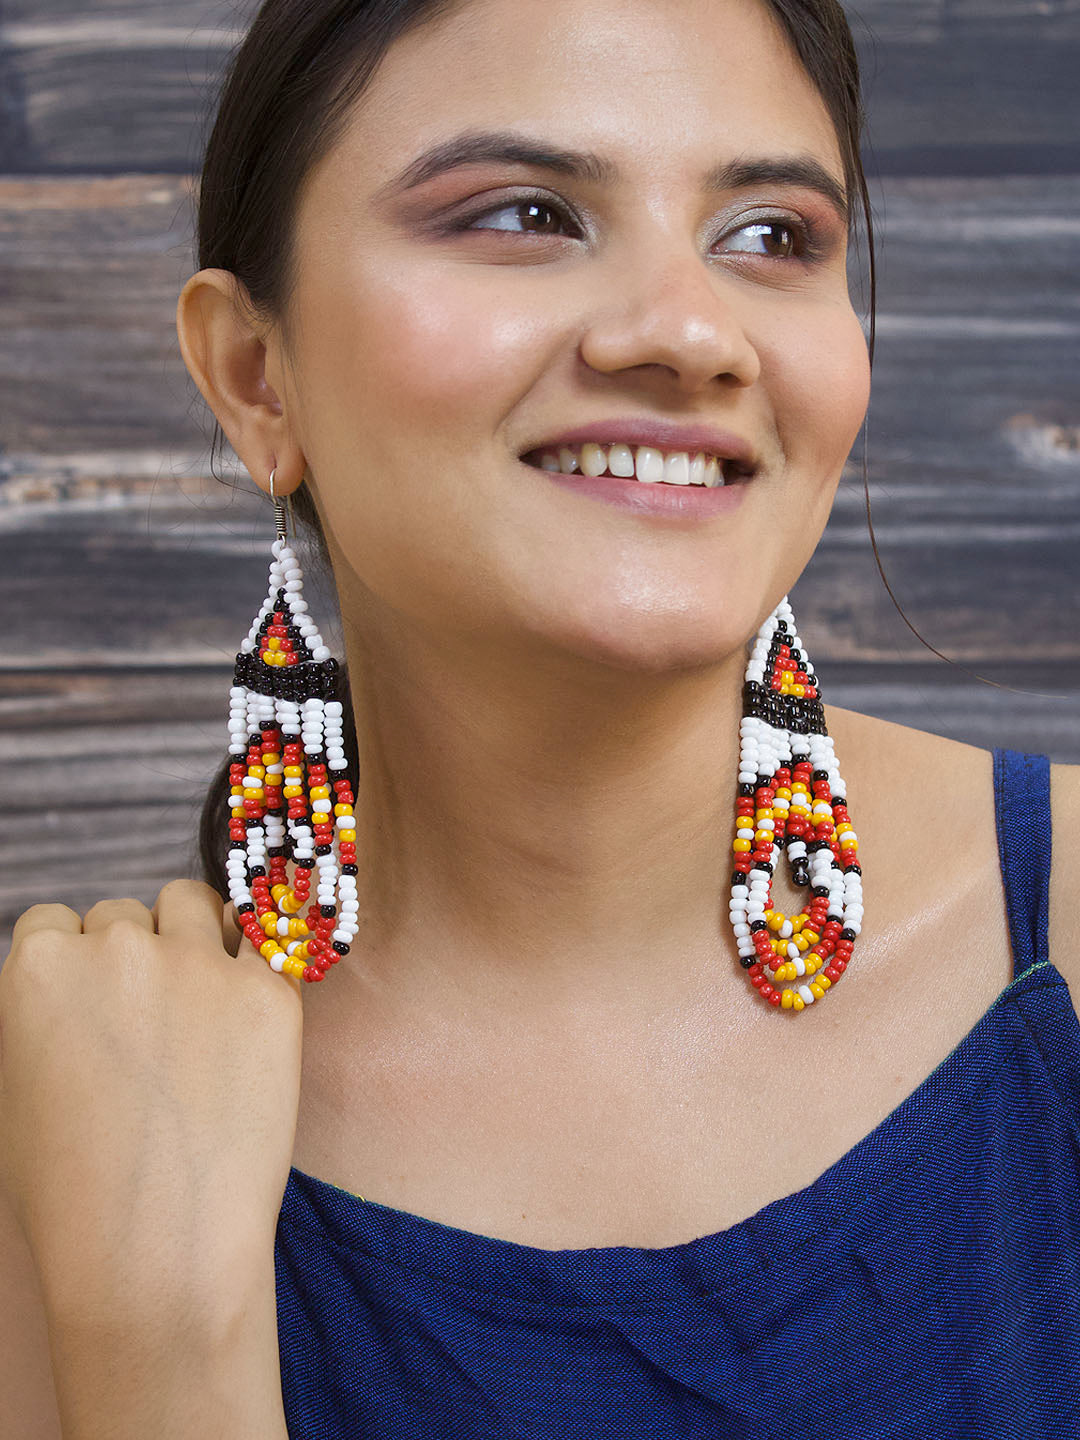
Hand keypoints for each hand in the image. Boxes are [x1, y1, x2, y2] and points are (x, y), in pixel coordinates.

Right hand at [0, 880, 303, 1331]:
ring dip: (195, 936)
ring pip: (193, 903)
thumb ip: (46, 1014)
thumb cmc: (76, 1194)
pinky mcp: (268, 990)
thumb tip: (80, 986)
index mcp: (37, 966)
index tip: (96, 1007)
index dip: (76, 963)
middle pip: (125, 913)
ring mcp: (197, 963)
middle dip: (135, 954)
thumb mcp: (18, 1089)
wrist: (154, 1254)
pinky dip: (255, 966)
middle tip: (153, 1023)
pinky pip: (265, 943)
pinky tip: (250, 1014)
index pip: (54, 922)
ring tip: (203, 1003)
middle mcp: (116, 947)